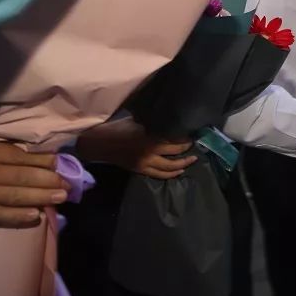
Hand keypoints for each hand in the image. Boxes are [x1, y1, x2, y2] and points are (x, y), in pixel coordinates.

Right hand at [76, 118, 195, 179]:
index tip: (194, 134)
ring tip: (191, 160)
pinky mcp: (140, 170)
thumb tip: (169, 121)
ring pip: (169, 169)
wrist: (99, 143)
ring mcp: (145, 164)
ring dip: (182, 165)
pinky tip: (177, 171)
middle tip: (195, 147)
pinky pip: (158, 175)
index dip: (186, 139)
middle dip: (187, 152)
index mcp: (150, 138)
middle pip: (175, 155)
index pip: (175, 141)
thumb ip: (154, 124)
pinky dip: (170, 174)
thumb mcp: (137, 120)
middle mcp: (150, 153)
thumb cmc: (117, 127)